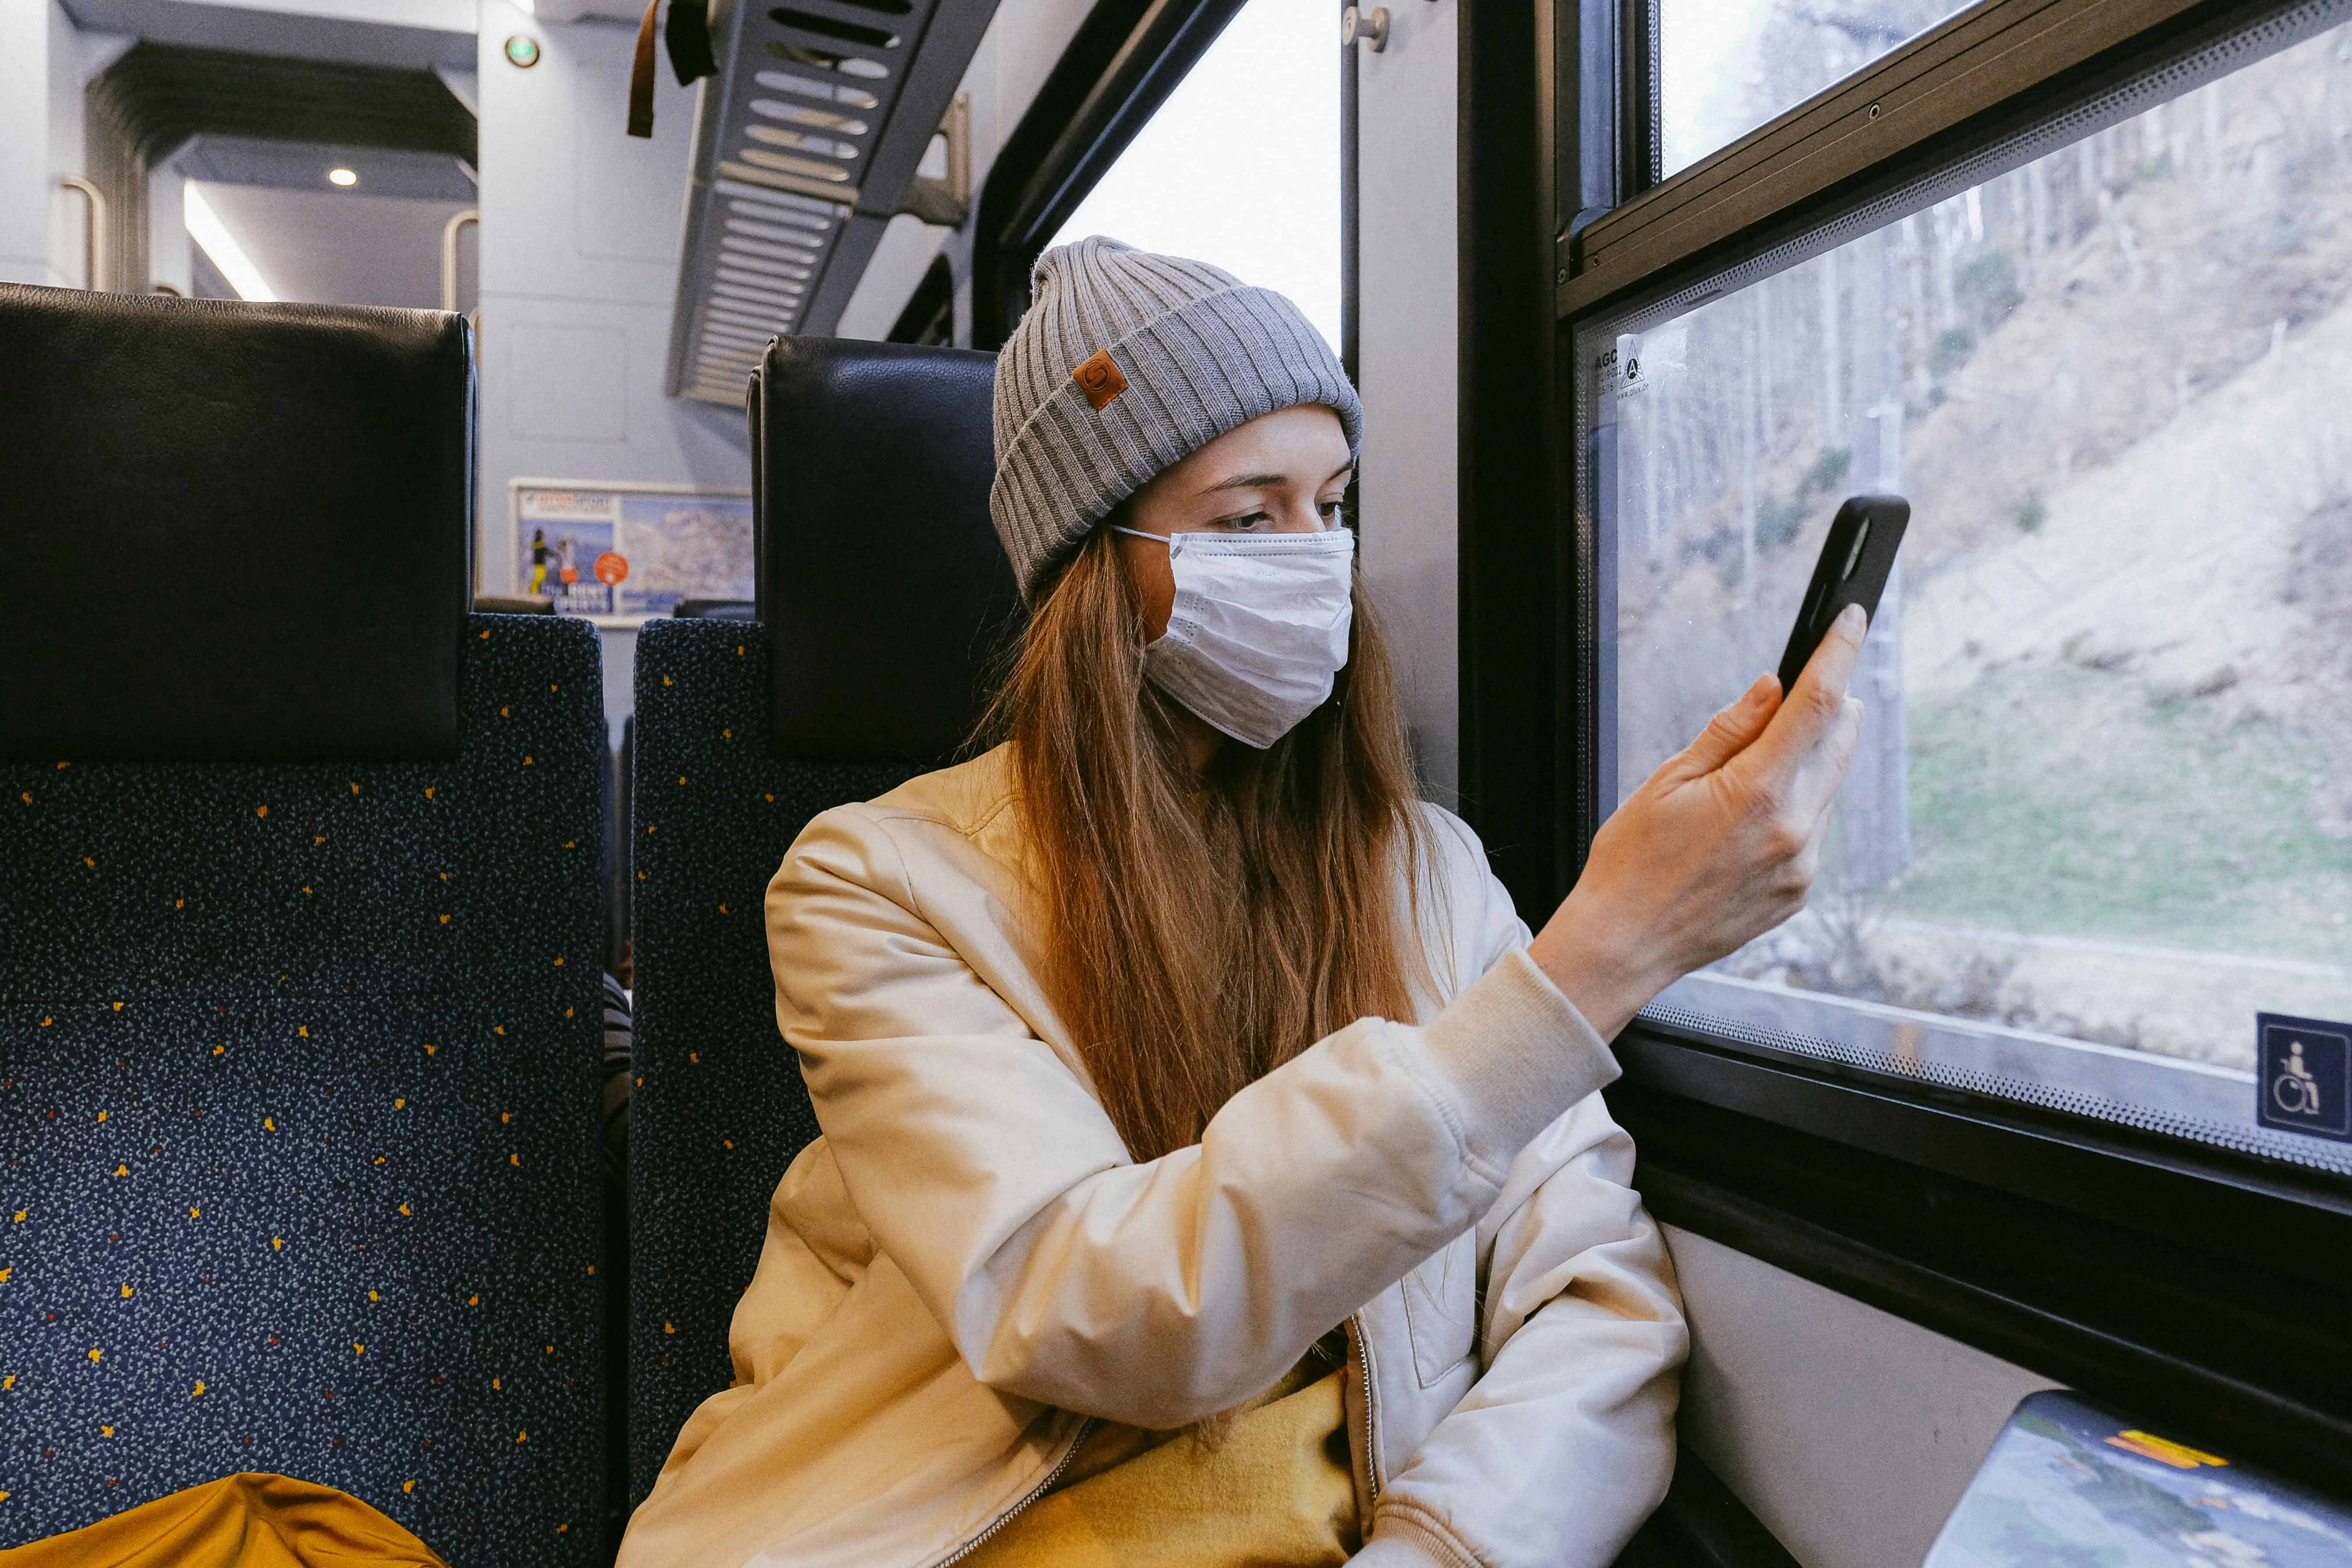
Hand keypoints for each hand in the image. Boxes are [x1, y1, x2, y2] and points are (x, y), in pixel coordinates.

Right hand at [1528, 604, 1869, 1038]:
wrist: (1625, 944)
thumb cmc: (1631, 862)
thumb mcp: (1668, 781)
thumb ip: (1728, 732)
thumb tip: (1772, 688)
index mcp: (1758, 794)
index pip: (1817, 704)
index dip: (1838, 654)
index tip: (1851, 620)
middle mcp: (1794, 830)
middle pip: (1838, 742)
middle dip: (1832, 705)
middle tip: (1813, 684)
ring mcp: (1802, 866)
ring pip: (1828, 786)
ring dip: (1810, 759)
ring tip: (1758, 763)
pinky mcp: (1799, 891)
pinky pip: (1813, 829)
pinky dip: (1796, 805)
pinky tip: (1751, 815)